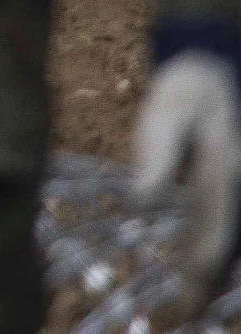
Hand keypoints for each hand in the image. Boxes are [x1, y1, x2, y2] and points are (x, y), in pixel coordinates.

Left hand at [136, 49, 240, 299]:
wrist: (220, 64)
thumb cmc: (189, 88)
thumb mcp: (167, 109)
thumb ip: (157, 150)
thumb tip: (141, 195)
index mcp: (225, 175)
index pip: (215, 233)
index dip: (201, 269)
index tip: (187, 301)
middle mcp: (239, 187)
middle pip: (229, 246)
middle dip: (210, 282)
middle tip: (189, 314)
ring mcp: (240, 189)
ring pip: (235, 241)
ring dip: (217, 270)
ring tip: (195, 304)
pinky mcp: (233, 186)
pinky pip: (230, 226)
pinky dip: (221, 250)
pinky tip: (204, 269)